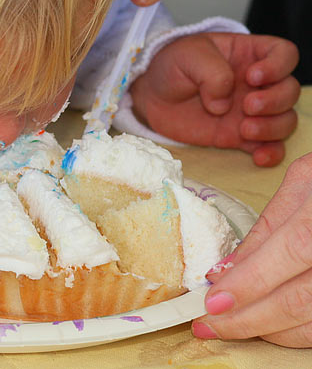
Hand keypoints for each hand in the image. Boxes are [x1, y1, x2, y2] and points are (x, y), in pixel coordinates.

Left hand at [130, 32, 298, 165]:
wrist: (152, 96)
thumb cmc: (171, 67)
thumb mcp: (187, 56)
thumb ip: (211, 73)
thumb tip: (223, 105)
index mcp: (248, 54)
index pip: (284, 54)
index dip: (279, 66)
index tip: (253, 77)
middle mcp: (257, 84)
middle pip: (290, 91)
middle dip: (275, 101)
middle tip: (246, 106)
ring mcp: (251, 111)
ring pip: (285, 120)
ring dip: (272, 128)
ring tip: (244, 129)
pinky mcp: (240, 135)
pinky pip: (269, 146)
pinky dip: (270, 153)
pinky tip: (257, 157)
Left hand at [193, 153, 311, 346]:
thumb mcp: (304, 181)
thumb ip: (268, 225)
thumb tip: (227, 268)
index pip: (288, 253)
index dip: (248, 282)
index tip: (212, 302)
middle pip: (299, 298)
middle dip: (248, 318)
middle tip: (210, 324)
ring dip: (270, 331)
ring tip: (232, 327)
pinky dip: (297, 332)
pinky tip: (271, 327)